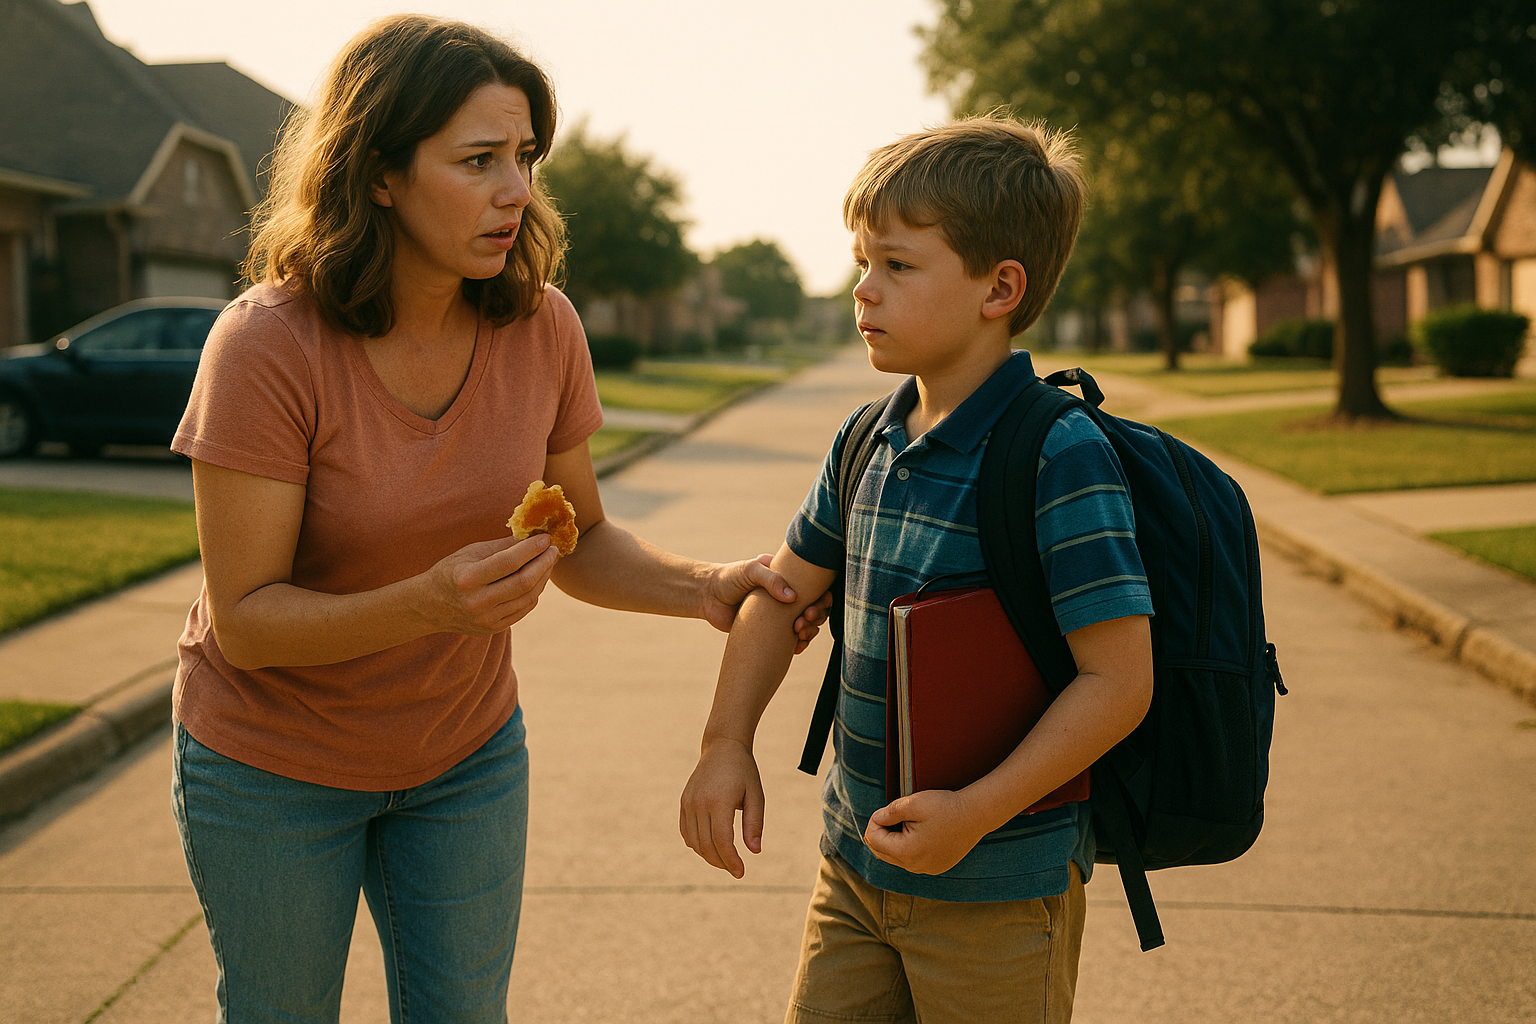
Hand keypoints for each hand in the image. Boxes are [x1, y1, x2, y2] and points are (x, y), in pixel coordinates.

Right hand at [424, 533, 558, 634]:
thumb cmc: (451, 571)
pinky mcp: (493, 628)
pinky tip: (537, 579)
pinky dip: (535, 592)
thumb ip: (502, 546)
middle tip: (553, 550)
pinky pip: (524, 609)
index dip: (532, 549)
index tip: (545, 538)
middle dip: (544, 563)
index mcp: (467, 579)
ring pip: (528, 598)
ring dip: (543, 578)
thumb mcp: (470, 553)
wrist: (429, 606)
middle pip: (523, 583)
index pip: (509, 562)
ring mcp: (486, 620)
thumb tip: (533, 535)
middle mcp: (477, 602)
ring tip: (548, 562)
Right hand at [679, 738, 763, 877]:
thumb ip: (754, 823)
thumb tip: (755, 851)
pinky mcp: (684, 802)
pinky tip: (711, 847)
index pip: (722, 841)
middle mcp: (699, 803)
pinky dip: (697, 844)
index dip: (731, 860)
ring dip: (709, 856)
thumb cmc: (743, 772)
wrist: (722, 747)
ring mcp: (688, 802)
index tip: (741, 872)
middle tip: (736, 870)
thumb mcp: (756, 795)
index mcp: (719, 801)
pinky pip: (686, 832)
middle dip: (722, 862)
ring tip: (725, 860)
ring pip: (694, 842)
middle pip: (707, 845)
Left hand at [702, 554, 833, 653]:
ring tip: (799, 633)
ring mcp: (781, 615)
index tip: (818, 604)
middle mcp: (787, 596)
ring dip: (810, 630)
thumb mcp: (750, 570)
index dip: (823, 597)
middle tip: (805, 620)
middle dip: (817, 616)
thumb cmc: (728, 578)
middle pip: (815, 607)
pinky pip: (792, 640)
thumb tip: (792, 598)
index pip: (815, 586)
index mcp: (787, 578)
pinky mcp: (771, 631)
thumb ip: (770, 579)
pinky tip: (797, 647)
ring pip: (807, 624)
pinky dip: (799, 644)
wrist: (707, 598)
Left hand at [863, 790, 988, 875]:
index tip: (886, 810)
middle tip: (889, 815)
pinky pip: (912, 861)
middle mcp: (915, 866)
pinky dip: (908, 848)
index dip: (874, 821)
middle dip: (880, 834)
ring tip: (905, 823)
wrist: (975, 815)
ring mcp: (926, 869)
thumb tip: (876, 820)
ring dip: (894, 842)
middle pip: (882, 853)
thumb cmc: (944, 806)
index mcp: (906, 851)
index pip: (874, 840)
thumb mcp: (912, 803)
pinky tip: (918, 833)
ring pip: (896, 858)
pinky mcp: (936, 867)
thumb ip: (888, 813)